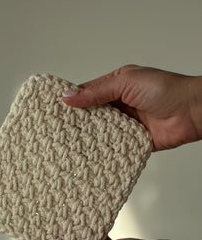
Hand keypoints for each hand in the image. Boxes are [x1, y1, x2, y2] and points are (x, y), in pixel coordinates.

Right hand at [62, 65, 201, 150]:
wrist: (192, 112)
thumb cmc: (166, 90)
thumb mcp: (127, 82)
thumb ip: (97, 91)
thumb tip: (68, 96)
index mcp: (115, 86)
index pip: (86, 93)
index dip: (70, 101)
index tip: (51, 110)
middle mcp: (118, 106)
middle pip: (90, 116)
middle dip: (75, 123)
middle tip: (55, 132)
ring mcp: (124, 125)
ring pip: (99, 133)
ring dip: (87, 139)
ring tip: (66, 146)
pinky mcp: (131, 142)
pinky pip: (113, 148)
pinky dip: (103, 152)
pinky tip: (89, 156)